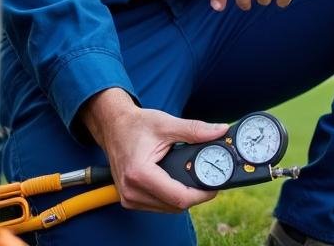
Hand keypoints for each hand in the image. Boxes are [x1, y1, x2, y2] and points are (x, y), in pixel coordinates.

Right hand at [80, 88, 227, 211]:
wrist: (113, 126)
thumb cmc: (136, 125)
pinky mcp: (129, 198)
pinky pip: (158, 206)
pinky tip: (178, 184)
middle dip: (195, 195)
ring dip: (183, 198)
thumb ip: (195, 130)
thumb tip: (220, 131)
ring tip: (194, 180)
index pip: (179, 197)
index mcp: (140, 173)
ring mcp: (129, 197)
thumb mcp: (167, 124)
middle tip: (208, 180)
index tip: (215, 184)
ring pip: (167, 208)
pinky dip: (171, 198)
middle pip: (175, 205)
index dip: (202, 194)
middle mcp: (132, 190)